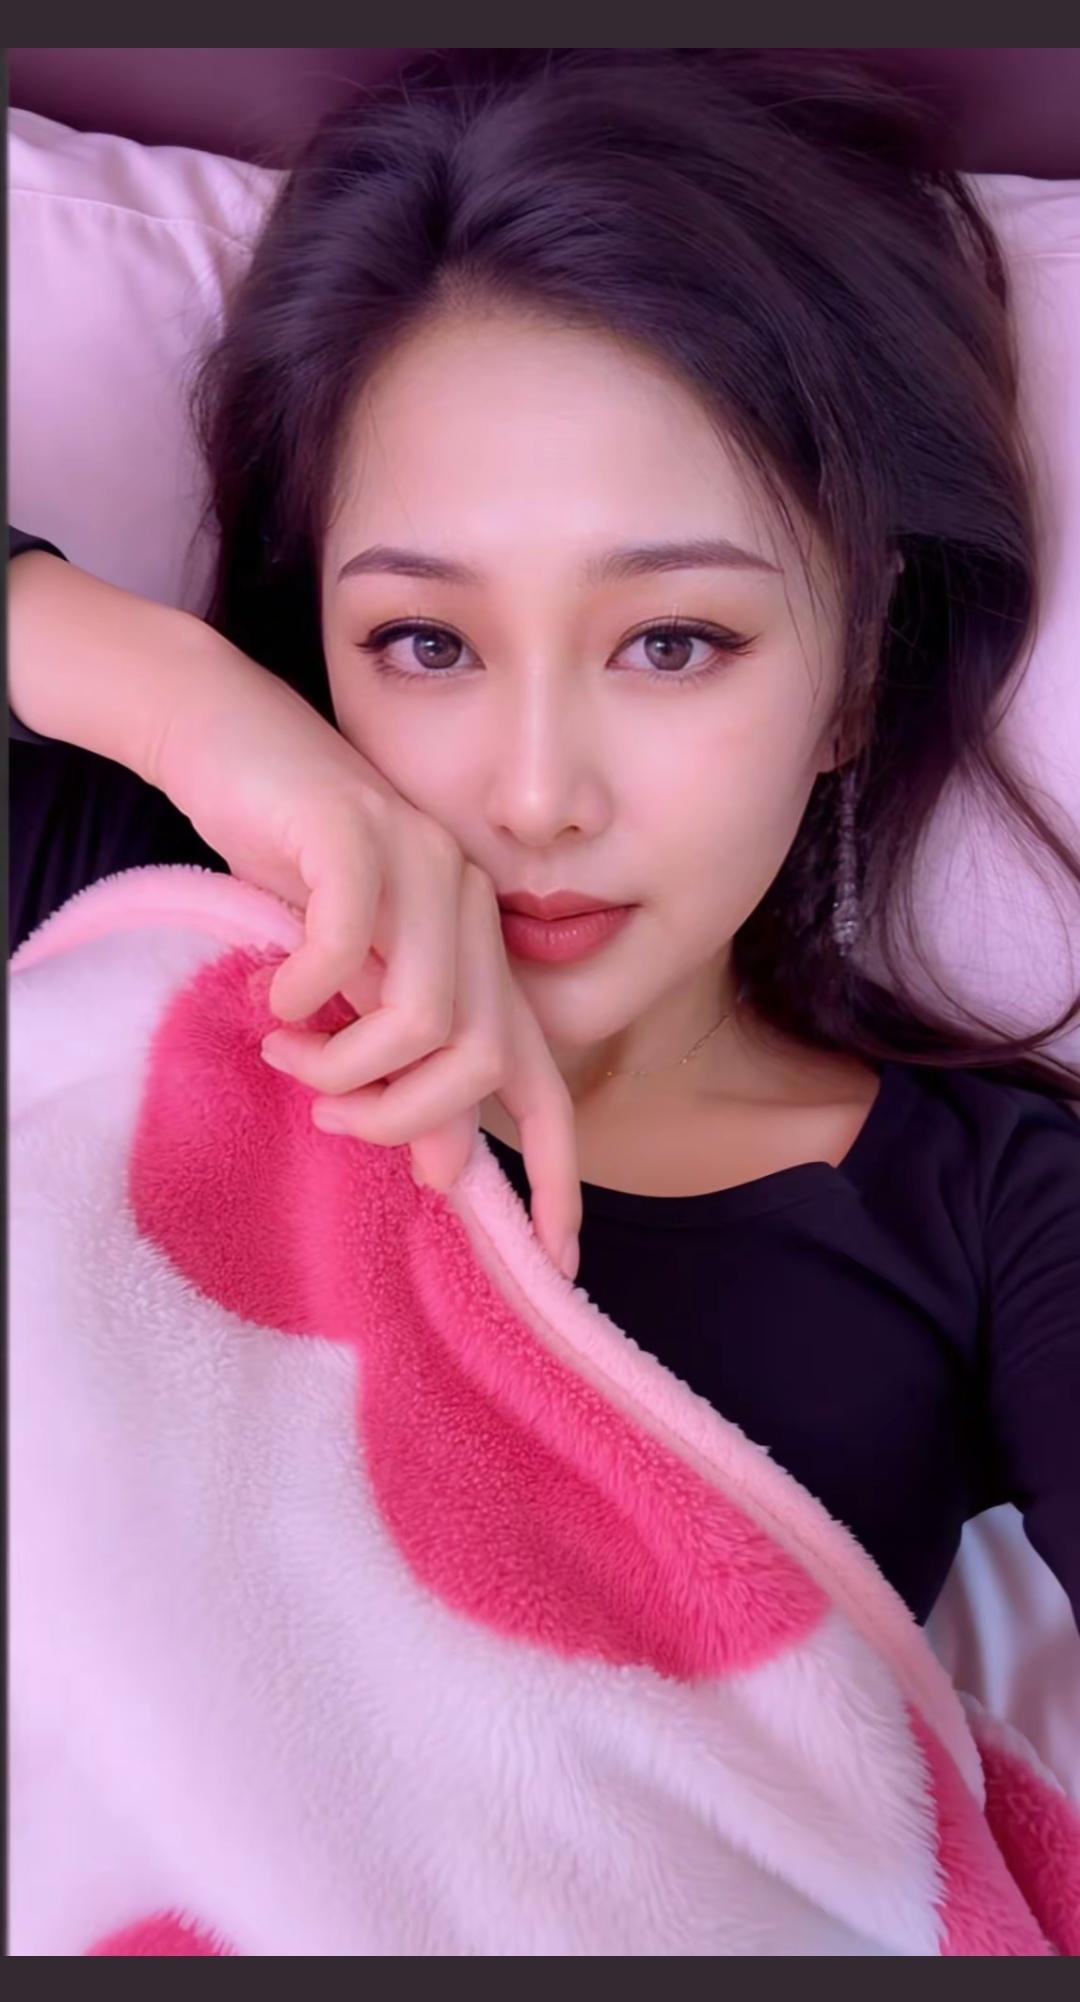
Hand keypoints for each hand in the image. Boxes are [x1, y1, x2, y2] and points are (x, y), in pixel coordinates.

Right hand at [155, 645, 583, 1280]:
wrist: (231, 744)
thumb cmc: (291, 872)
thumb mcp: (354, 988)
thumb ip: (405, 1070)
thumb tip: (446, 1172)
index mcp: (480, 953)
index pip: (541, 1081)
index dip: (557, 1173)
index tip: (556, 1258)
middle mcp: (471, 908)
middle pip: (478, 1063)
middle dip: (397, 1115)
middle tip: (327, 1107)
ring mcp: (423, 864)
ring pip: (423, 1018)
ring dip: (344, 1062)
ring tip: (288, 1049)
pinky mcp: (358, 832)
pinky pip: (349, 948)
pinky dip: (306, 987)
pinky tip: (276, 987)